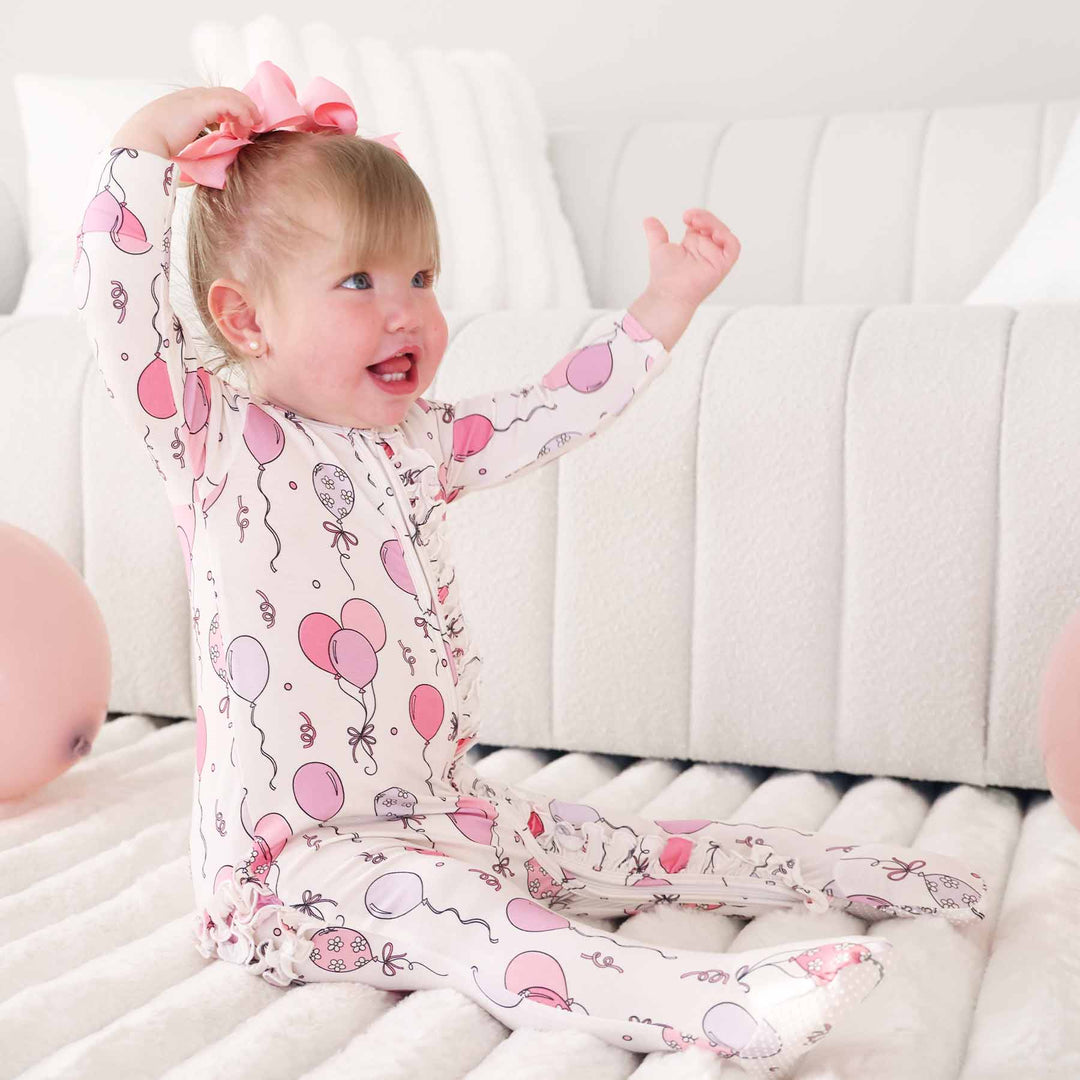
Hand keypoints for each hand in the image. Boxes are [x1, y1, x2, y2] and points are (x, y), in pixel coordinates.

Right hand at [110, 87, 261, 184]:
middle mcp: (188, 97)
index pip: (213, 101)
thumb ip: (191, 149)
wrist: (140, 146)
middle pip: (224, 94)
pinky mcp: (201, 105)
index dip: (229, 112)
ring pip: (230, 95)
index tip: (237, 130)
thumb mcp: (176, 147)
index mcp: (181, 106)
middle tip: (251, 126)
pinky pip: (230, 103)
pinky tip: (247, 125)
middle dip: (241, 108)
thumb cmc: (154, 153)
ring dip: (245, 111)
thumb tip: (207, 168)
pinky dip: (242, 112)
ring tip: (252, 126)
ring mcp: (194, 98)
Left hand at [642, 208, 740, 311]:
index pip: (703, 223)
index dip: (698, 215)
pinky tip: (714, 234)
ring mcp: (715, 258)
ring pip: (724, 233)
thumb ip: (656, 233)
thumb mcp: (659, 247)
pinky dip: (727, 238)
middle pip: (715, 226)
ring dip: (714, 224)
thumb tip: (649, 220)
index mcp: (694, 244)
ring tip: (698, 224)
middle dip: (706, 218)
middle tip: (691, 218)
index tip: (685, 216)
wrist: (667, 293)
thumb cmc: (665, 277)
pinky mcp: (722, 266)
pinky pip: (733, 248)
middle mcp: (706, 250)